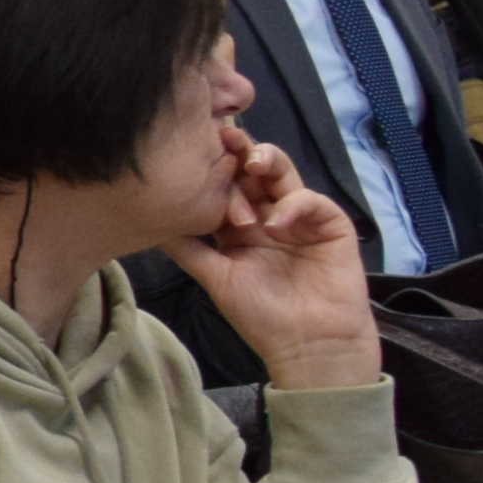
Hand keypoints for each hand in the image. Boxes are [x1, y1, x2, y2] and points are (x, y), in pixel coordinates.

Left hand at [157, 129, 378, 390]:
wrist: (308, 346)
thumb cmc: (262, 316)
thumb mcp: (216, 278)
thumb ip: (188, 248)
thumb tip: (151, 223)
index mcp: (240, 225)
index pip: (225, 186)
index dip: (212, 169)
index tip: (192, 149)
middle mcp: (269, 215)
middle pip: (253, 172)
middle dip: (239, 152)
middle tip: (223, 135)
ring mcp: (300, 217)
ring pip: (284, 175)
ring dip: (268, 162)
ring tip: (251, 161)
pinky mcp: (330, 224)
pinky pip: (312, 201)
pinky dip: (295, 204)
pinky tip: (277, 220)